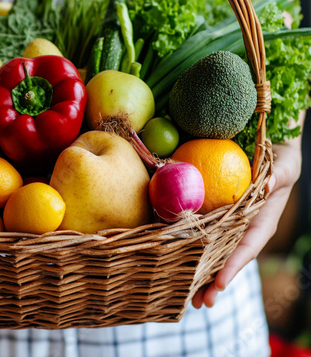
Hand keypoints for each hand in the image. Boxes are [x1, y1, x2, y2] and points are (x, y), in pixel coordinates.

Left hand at [192, 137, 301, 308]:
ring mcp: (229, 226)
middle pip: (228, 259)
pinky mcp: (215, 217)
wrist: (271, 152)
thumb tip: (267, 185)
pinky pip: (202, 234)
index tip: (219, 282)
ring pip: (214, 254)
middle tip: (199, 303)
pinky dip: (189, 248)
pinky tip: (173, 259)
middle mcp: (244, 229)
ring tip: (187, 297)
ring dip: (200, 275)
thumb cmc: (280, 160)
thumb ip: (278, 176)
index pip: (248, 247)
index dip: (234, 265)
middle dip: (214, 282)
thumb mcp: (284, 166)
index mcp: (262, 223)